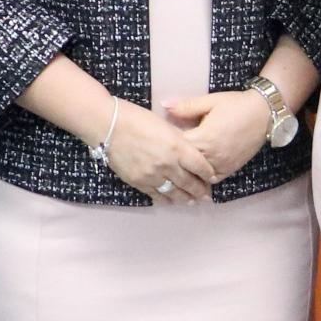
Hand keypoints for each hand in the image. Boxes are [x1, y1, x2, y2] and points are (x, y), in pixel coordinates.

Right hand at [103, 103, 220, 203]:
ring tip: (192, 201)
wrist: (108, 125)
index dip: (208, 174)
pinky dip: (166, 199)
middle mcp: (167, 164)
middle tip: (206, 196)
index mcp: (177, 147)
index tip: (212, 177)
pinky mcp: (138, 182)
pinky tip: (171, 200)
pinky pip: (156, 195)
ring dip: (185, 198)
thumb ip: (179, 141)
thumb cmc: (137, 119)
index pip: (200, 166)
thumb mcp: (166, 125)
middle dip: (200, 191)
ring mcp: (152, 175)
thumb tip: (190, 152)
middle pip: (190, 183)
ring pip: (174, 193)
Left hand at [162, 90, 273, 182]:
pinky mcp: (230, 169)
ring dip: (186, 173)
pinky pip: (211, 179)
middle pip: (185, 164)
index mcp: (205, 137)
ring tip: (174, 170)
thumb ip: (186, 106)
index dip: (165, 145)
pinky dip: (201, 178)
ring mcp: (222, 165)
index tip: (156, 142)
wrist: (265, 114)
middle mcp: (213, 155)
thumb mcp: (211, 101)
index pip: (177, 147)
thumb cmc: (236, 105)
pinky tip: (193, 175)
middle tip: (160, 159)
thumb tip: (163, 104)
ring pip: (197, 176)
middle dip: (173, 161)